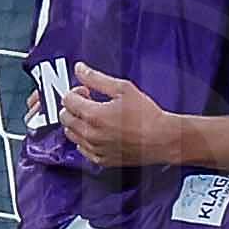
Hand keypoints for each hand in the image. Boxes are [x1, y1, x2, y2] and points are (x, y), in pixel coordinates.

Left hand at [58, 70, 178, 166]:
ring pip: (70, 134)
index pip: (67, 101)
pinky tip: (98, 132)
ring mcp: (95, 149)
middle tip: (88, 102)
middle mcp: (91, 134)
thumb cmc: (147, 115)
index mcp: (94, 115)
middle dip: (73, 106)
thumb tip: (80, 69)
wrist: (162, 139)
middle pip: (65, 117)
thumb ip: (97, 78)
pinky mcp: (101, 159)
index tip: (86, 91)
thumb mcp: (123, 89)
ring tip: (93, 117)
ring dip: (77, 122)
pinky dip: (84, 139)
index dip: (75, 92)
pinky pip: (81, 149)